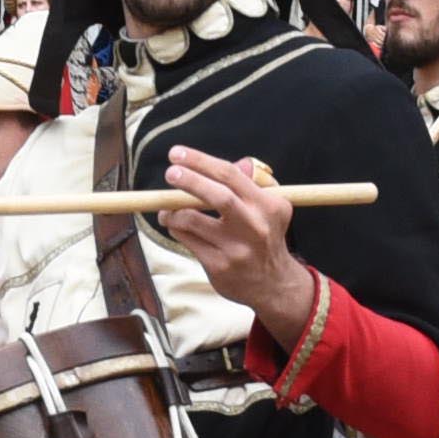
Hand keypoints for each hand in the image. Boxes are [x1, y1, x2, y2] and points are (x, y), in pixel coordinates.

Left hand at [152, 144, 318, 353]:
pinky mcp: (219, 267)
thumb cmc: (265, 236)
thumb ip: (250, 183)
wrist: (272, 284)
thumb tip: (233, 161)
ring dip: (173, 210)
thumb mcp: (269, 207)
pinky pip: (188, 241)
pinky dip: (176, 228)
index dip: (200, 161)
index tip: (177, 153)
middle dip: (189, 180)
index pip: (231, 175)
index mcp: (268, 206)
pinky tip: (174, 224)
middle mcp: (254, 226)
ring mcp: (236, 249)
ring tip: (166, 207)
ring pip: (193, 220)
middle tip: (170, 172)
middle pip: (217, 196)